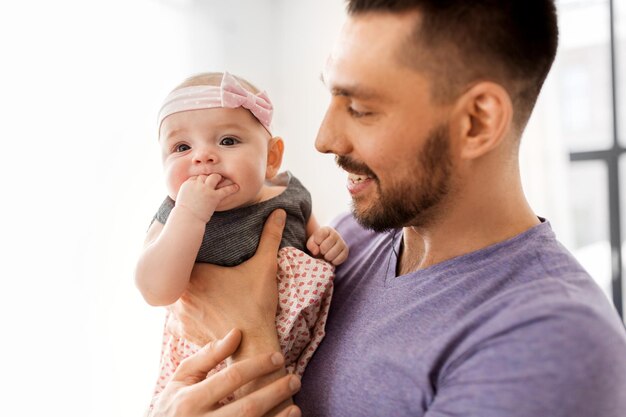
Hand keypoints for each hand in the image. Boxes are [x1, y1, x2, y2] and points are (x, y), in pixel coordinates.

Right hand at [150, 329, 300, 416]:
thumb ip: (207, 356)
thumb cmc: (171, 407)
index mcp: (189, 401)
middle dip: (275, 392)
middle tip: (295, 379)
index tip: (278, 357)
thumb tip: (237, 333)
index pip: (232, 378)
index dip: (258, 365)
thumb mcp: (181, 380)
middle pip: (248, 407)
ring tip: (295, 406)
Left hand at [168, 209, 285, 348]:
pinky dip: (183, 312)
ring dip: (182, 290)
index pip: (182, 253)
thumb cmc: (256, 305)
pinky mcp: (183, 332)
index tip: (196, 244)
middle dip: (184, 268)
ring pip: (174, 295)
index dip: (188, 248)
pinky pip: (175, 317)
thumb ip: (270, 237)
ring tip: (196, 285)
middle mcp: (180, 294)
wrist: (252, 346)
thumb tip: (280, 212)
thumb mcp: (265, 267)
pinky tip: (196, 307)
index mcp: (194, 274)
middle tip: (198, 263)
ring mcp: (179, 315)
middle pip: (175, 273)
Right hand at [176, 174, 238, 222]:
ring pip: (214, 177)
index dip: (201, 180)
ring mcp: (205, 189)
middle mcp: (197, 184)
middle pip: (205, 175)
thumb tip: (191, 197)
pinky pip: (225, 190)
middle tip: (216, 179)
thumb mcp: (182, 201)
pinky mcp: (213, 196)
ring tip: (225, 179)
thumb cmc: (184, 214)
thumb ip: (187, 195)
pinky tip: (237, 187)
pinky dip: (232, 188)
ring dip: (219, 178)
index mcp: (188, 184)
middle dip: (209, 177)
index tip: (205, 182)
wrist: (187, 219)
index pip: (196, 177)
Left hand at [306, 226, 348, 264]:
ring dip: (327, 257)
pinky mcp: (345, 250)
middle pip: (325, 246)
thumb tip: (316, 251)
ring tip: (326, 255)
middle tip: (322, 251)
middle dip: (321, 251)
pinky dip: (334, 261)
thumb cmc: (318, 244)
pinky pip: (339, 259)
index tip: (317, 243)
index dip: (317, 241)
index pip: (320, 235)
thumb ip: (311, 245)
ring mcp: (342, 242)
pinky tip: (332, 259)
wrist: (326, 248)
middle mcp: (336, 234)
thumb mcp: (311, 242)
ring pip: (332, 253)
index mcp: (326, 230)